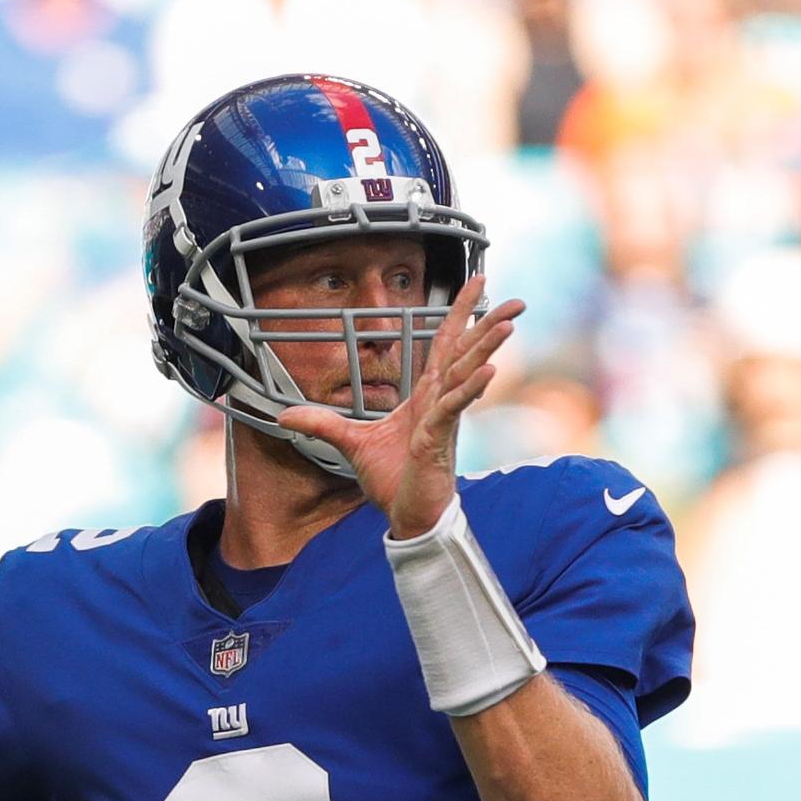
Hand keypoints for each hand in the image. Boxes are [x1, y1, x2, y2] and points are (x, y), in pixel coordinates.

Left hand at [276, 274, 521, 539]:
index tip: (478, 284)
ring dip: (486, 347)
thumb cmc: (391, 481)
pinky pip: (455, 408)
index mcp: (425, 395)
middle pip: (465, 352)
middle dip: (488, 323)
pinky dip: (470, 388)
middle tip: (516, 300)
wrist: (406, 516)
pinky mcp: (438, 440)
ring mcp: (442, 419)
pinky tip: (489, 370)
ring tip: (507, 323)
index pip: (445, 344)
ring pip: (466, 374)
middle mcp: (439, 401)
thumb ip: (321, 424)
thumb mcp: (349, 443)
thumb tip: (283, 416)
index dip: (459, 312)